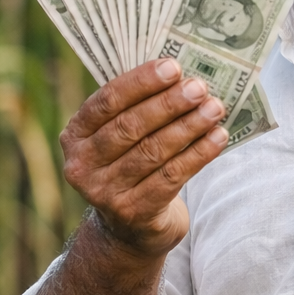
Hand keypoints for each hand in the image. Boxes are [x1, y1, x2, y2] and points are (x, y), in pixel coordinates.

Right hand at [59, 58, 228, 257]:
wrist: (129, 228)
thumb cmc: (130, 164)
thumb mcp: (119, 137)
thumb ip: (136, 107)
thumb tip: (181, 75)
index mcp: (75, 135)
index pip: (106, 102)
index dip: (141, 82)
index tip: (173, 67)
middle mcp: (82, 165)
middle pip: (129, 127)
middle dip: (168, 104)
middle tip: (199, 87)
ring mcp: (104, 192)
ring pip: (153, 152)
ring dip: (188, 127)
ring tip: (214, 108)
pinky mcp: (133, 212)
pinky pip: (171, 177)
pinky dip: (198, 154)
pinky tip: (218, 137)